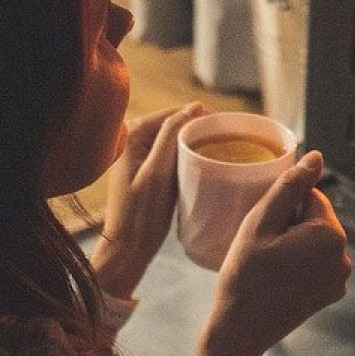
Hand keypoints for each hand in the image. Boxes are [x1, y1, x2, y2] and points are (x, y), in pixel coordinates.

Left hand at [92, 101, 206, 299]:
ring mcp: (137, 155)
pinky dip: (185, 158)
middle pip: (173, 126)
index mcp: (131, 134)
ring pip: (173, 141)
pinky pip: (170, 156)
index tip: (225, 129)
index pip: (172, 114)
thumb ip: (171, 135)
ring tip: (217, 153)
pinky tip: (200, 166)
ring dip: (193, 145)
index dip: (199, 118)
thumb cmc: (141, 214)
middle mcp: (131, 139)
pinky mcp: (144, 171)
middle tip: (224, 143)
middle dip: (196, 132)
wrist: (128, 249)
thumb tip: (194, 107)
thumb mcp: (158, 172)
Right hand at [203, 151, 351, 355]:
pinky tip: (278, 277)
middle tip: (262, 247)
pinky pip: (317, 263)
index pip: (310, 196)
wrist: (241, 331)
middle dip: (292, 224)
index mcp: (330, 235)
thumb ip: (290, 186)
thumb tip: (316, 157)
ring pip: (316, 241)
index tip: (263, 229)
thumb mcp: (260, 223)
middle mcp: (344, 257)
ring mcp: (340, 279)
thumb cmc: (245, 275)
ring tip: (268, 263)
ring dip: (295, 243)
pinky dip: (300, 263)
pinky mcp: (331, 294)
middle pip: (316, 219)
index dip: (283, 207)